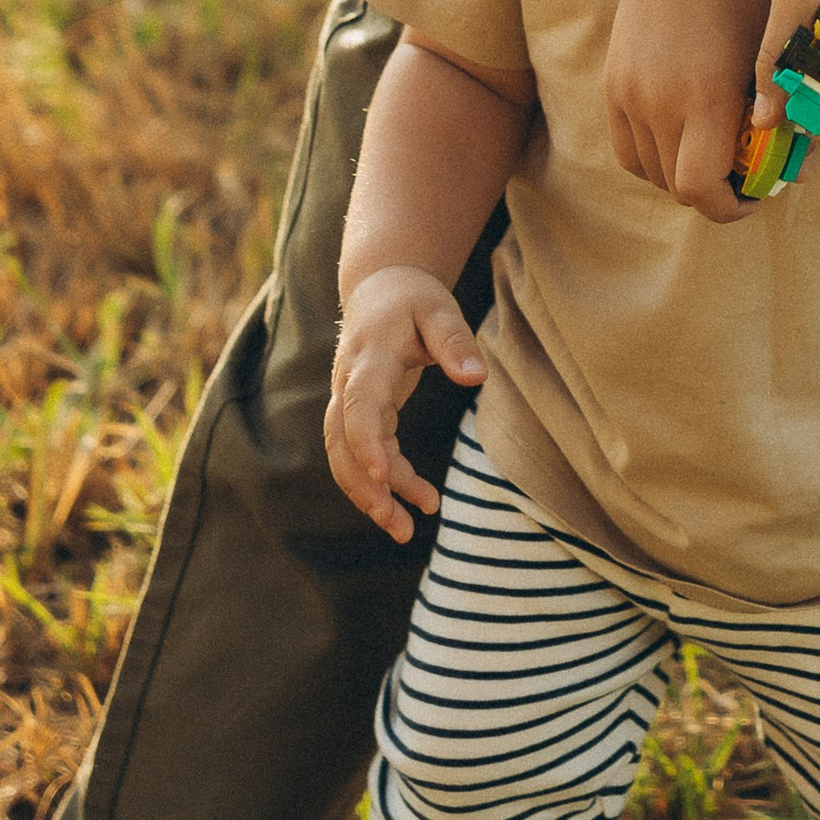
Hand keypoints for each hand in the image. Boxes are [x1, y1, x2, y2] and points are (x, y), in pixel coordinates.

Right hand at [325, 268, 484, 540]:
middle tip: (398, 525)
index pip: (359, 405)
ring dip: (370, 495)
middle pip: (342, 443)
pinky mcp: (359, 413)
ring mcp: (348, 400)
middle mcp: (349, 383)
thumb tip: (477, 377)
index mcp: (369, 357)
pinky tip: (414, 500)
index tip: (385, 476)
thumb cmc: (413, 298)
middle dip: (365, 487)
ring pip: (345, 456)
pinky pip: (361, 454)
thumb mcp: (439, 309)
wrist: (379, 288)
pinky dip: (382, 482)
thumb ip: (456, 342)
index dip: (367, 442)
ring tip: (404, 531)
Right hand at [604, 0, 769, 224]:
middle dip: (714, 193)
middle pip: (676, 188)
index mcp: (704, 97)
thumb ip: (779, 113)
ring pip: (650, 172)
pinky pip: (627, 148)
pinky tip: (681, 140)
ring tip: (713, 156)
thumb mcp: (768, 49)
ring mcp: (629, 95)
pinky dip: (654, 159)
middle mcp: (659, 104)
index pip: (702, 189)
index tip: (756, 194)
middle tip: (744, 176)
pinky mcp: (612, 85)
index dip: (731, 207)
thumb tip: (796, 171)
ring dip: (682, 177)